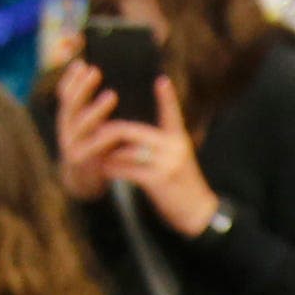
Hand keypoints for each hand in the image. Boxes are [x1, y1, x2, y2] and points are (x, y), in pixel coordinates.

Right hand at [53, 58, 122, 202]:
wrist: (83, 183)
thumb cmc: (92, 149)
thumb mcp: (88, 127)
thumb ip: (91, 108)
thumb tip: (98, 79)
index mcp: (67, 119)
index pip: (65, 95)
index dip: (72, 79)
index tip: (82, 62)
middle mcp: (66, 130)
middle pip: (71, 105)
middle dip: (83, 86)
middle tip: (96, 70)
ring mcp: (72, 146)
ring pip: (82, 124)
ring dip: (96, 108)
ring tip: (111, 95)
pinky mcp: (83, 162)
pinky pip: (94, 147)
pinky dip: (105, 138)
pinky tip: (116, 129)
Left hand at [100, 76, 219, 240]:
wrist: (199, 213)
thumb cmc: (184, 186)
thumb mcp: (179, 160)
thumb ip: (161, 146)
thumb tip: (132, 137)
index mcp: (179, 140)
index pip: (172, 113)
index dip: (167, 97)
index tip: (162, 80)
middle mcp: (173, 148)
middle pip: (131, 131)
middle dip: (110, 133)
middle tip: (95, 132)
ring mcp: (165, 164)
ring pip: (125, 151)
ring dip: (108, 154)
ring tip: (97, 155)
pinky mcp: (156, 181)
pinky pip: (126, 170)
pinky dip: (112, 170)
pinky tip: (104, 171)